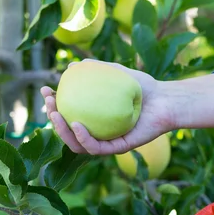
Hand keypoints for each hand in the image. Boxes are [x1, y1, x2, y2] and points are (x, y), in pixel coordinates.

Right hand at [41, 60, 175, 154]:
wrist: (167, 100)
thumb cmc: (145, 87)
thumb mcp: (118, 73)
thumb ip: (97, 69)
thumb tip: (72, 66)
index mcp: (95, 118)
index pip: (68, 114)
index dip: (53, 105)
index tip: (46, 90)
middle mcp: (100, 132)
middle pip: (68, 131)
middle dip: (53, 119)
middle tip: (49, 103)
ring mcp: (108, 142)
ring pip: (77, 144)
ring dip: (63, 132)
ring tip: (57, 115)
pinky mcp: (118, 148)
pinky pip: (96, 148)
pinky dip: (83, 138)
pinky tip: (77, 124)